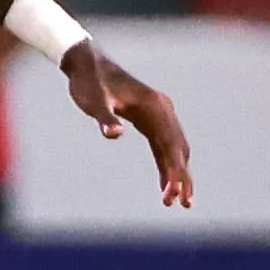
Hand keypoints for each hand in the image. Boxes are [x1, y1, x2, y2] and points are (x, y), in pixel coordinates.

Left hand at [64, 42, 192, 208]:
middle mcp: (162, 110)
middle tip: (182, 204)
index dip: (174, 170)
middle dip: (181, 177)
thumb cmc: (89, 83)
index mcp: (154, 107)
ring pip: (175, 149)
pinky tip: (165, 185)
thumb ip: (104, 117)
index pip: (170, 144)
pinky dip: (166, 165)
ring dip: (178, 174)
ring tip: (179, 202)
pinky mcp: (150, 120)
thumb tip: (114, 133)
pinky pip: (163, 146)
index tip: (172, 193)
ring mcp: (159, 115)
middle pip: (179, 149)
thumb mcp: (93, 101)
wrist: (87, 64)